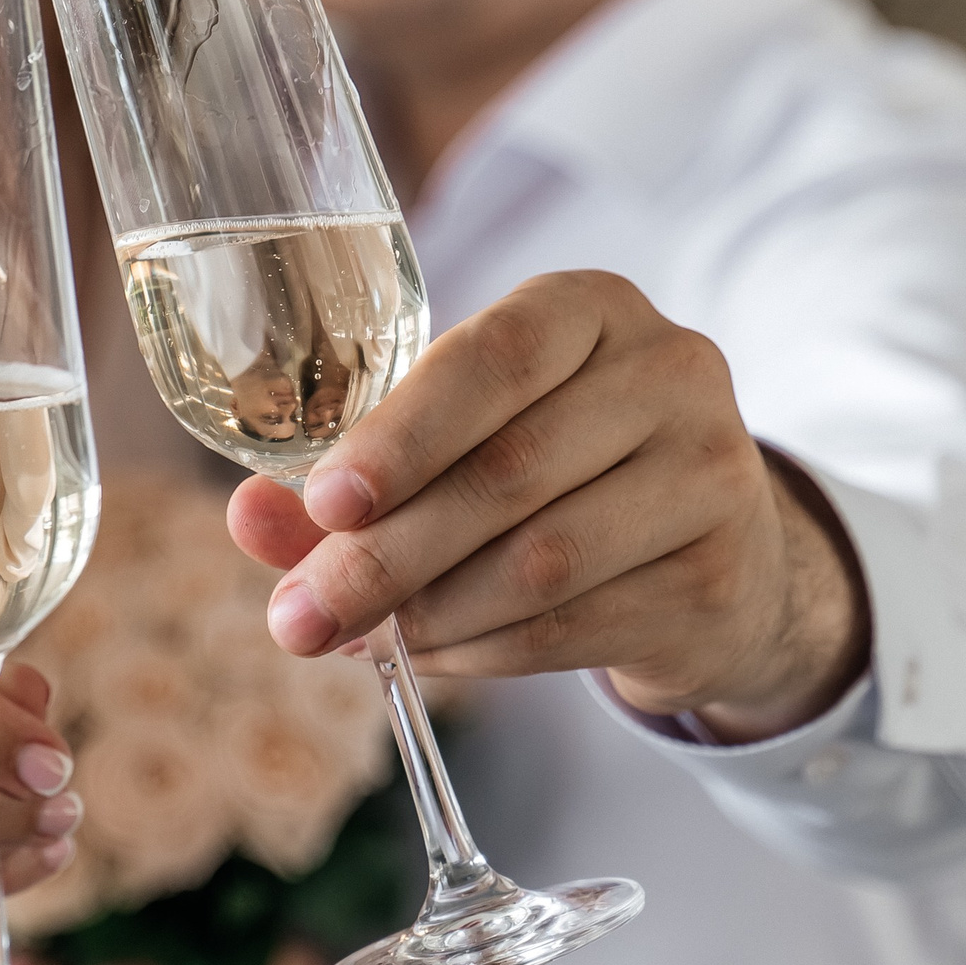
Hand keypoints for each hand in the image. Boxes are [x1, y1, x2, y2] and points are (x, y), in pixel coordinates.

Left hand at [227, 271, 869, 741]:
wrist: (717, 546)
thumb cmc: (562, 470)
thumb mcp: (468, 439)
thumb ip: (358, 473)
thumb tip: (247, 518)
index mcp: (591, 308)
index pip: (495, 357)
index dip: (403, 435)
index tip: (323, 503)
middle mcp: (670, 372)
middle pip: (509, 472)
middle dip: (386, 555)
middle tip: (299, 618)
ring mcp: (713, 474)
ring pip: (543, 560)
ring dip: (429, 614)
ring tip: (360, 640)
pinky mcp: (718, 576)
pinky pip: (574, 628)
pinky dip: (483, 653)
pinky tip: (432, 656)